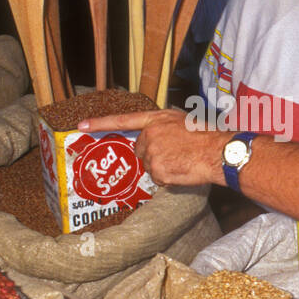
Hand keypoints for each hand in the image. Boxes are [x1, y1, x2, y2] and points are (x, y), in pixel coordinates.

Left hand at [79, 109, 227, 186]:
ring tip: (183, 162)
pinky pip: (158, 179)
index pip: (123, 120)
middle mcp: (150, 134)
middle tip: (176, 155)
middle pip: (140, 151)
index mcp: (156, 119)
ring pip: (149, 166)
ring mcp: (151, 152)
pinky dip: (168, 179)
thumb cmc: (207, 136)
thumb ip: (165, 127)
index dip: (100, 123)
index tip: (81, 126)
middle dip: (153, 156)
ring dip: (163, 168)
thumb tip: (159, 138)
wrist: (217, 151)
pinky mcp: (156, 169)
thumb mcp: (183, 121)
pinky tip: (182, 171)